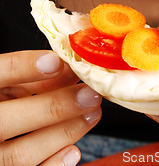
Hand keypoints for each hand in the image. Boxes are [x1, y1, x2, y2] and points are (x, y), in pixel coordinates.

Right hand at [0, 50, 101, 165]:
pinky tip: (73, 151)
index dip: (25, 67)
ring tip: (92, 114)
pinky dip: (52, 165)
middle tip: (89, 94)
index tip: (58, 62)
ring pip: (20, 153)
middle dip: (54, 106)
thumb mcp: (8, 83)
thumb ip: (30, 75)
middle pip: (9, 120)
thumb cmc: (3, 101)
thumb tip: (69, 67)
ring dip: (62, 133)